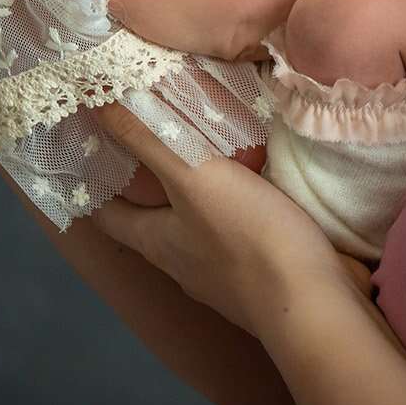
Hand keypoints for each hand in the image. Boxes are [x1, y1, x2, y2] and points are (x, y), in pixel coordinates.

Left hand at [90, 103, 371, 336]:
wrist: (314, 303)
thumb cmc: (246, 239)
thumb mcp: (193, 177)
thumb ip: (149, 139)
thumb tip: (94, 101)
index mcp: (156, 242)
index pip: (107, 213)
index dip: (94, 182)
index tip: (91, 147)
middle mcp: (183, 261)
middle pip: (153, 218)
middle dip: (151, 180)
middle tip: (158, 130)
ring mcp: (224, 272)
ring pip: (198, 225)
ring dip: (199, 192)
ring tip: (211, 146)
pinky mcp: (262, 271)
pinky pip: (240, 231)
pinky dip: (240, 205)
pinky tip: (258, 181)